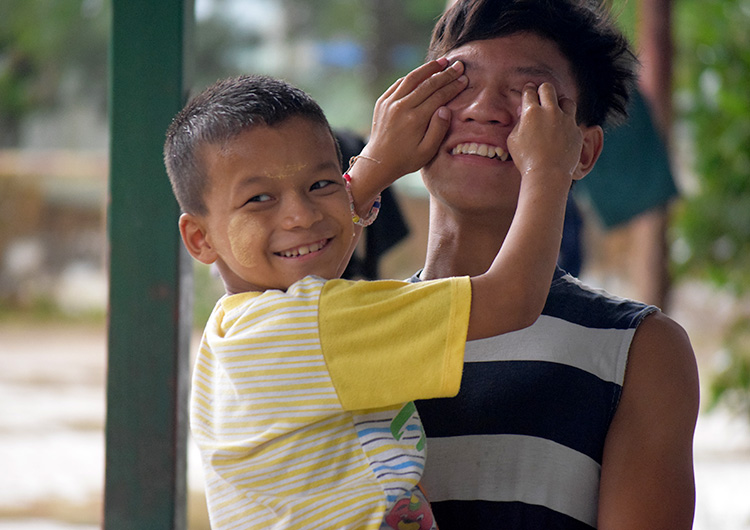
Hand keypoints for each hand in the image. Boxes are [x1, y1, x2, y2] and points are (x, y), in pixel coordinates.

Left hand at [359, 58, 467, 184]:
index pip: (439, 96)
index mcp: (415, 119)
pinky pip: (399, 83)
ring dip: (428, 68)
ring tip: (442, 62)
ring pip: (412, 78)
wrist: (378, 161)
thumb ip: (438, 130)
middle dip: (445, 74)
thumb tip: (445, 109)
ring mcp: (390, 103)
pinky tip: (423, 73)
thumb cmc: (406, 159)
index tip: (464, 79)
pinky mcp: (382, 102)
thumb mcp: (427, 152)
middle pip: (428, 84)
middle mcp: (401, 107)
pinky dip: (412, 76)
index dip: (453, 86)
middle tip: (458, 66)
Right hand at [508, 83, 583, 184]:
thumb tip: (523, 112)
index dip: (528, 90)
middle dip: (543, 90)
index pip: (530, 91)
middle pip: (548, 88)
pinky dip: (567, 124)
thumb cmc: (526, 159)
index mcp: (532, 112)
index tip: (529, 91)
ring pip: (566, 100)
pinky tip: (561, 133)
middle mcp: (550, 111)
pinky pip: (572, 121)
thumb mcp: (514, 140)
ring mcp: (566, 120)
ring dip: (560, 104)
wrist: (548, 174)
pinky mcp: (576, 130)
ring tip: (556, 112)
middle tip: (541, 96)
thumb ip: (518, 122)